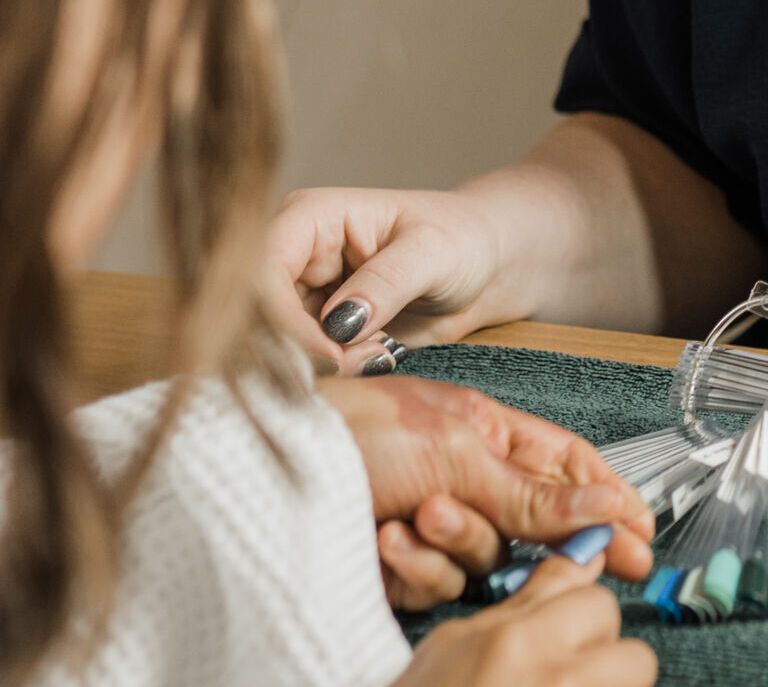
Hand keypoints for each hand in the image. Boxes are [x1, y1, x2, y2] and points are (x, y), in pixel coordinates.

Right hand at [262, 187, 522, 374]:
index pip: (262, 270)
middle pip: (262, 315)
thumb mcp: (433, 253)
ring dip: (329, 364)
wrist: (488, 267)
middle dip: (308, 349)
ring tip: (382, 354)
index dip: (284, 317)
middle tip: (367, 360)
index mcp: (309, 217)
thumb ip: (386, 284)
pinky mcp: (322, 330)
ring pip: (282, 344)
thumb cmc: (464, 241)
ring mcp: (305, 295)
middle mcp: (294, 256)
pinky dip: (341, 370)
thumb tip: (338, 323)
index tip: (331, 353)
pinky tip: (381, 358)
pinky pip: (310, 361)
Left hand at [319, 376, 653, 608]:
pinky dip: (416, 567)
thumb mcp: (455, 450)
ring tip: (418, 516)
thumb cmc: (348, 433)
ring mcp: (430, 528)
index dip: (607, 504)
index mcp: (483, 432)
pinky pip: (437, 586)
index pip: (567, 469)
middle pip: (534, 526)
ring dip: (458, 542)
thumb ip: (534, 492)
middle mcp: (462, 479)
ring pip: (485, 562)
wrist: (253, 475)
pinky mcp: (396, 572)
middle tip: (583, 565)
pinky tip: (382, 542)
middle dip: (541, 537)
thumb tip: (607, 509)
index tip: (640, 541)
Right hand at [321, 555, 657, 686]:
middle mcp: (547, 665)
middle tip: (570, 674)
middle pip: (609, 614)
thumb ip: (485, 633)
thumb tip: (524, 606)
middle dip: (594, 638)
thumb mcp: (423, 677)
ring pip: (632, 670)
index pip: (567, 581)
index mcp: (499, 639)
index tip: (575, 609)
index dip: (570, 601)